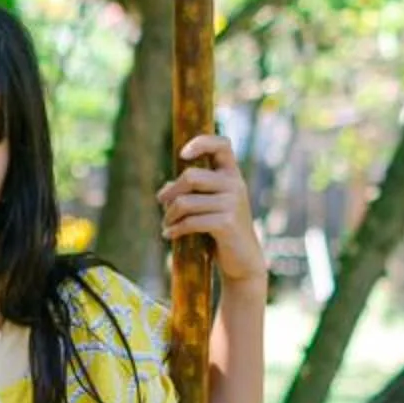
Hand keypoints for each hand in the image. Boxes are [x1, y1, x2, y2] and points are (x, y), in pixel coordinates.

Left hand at [158, 133, 266, 287]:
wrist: (243, 260)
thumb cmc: (222, 230)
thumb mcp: (209, 206)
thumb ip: (191, 193)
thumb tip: (164, 190)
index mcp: (232, 175)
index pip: (222, 145)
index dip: (202, 142)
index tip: (182, 154)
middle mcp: (235, 184)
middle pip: (191, 176)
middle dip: (171, 192)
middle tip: (161, 202)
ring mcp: (233, 203)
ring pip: (186, 201)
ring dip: (170, 215)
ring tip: (166, 224)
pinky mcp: (227, 222)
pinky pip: (190, 221)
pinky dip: (175, 229)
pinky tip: (169, 235)